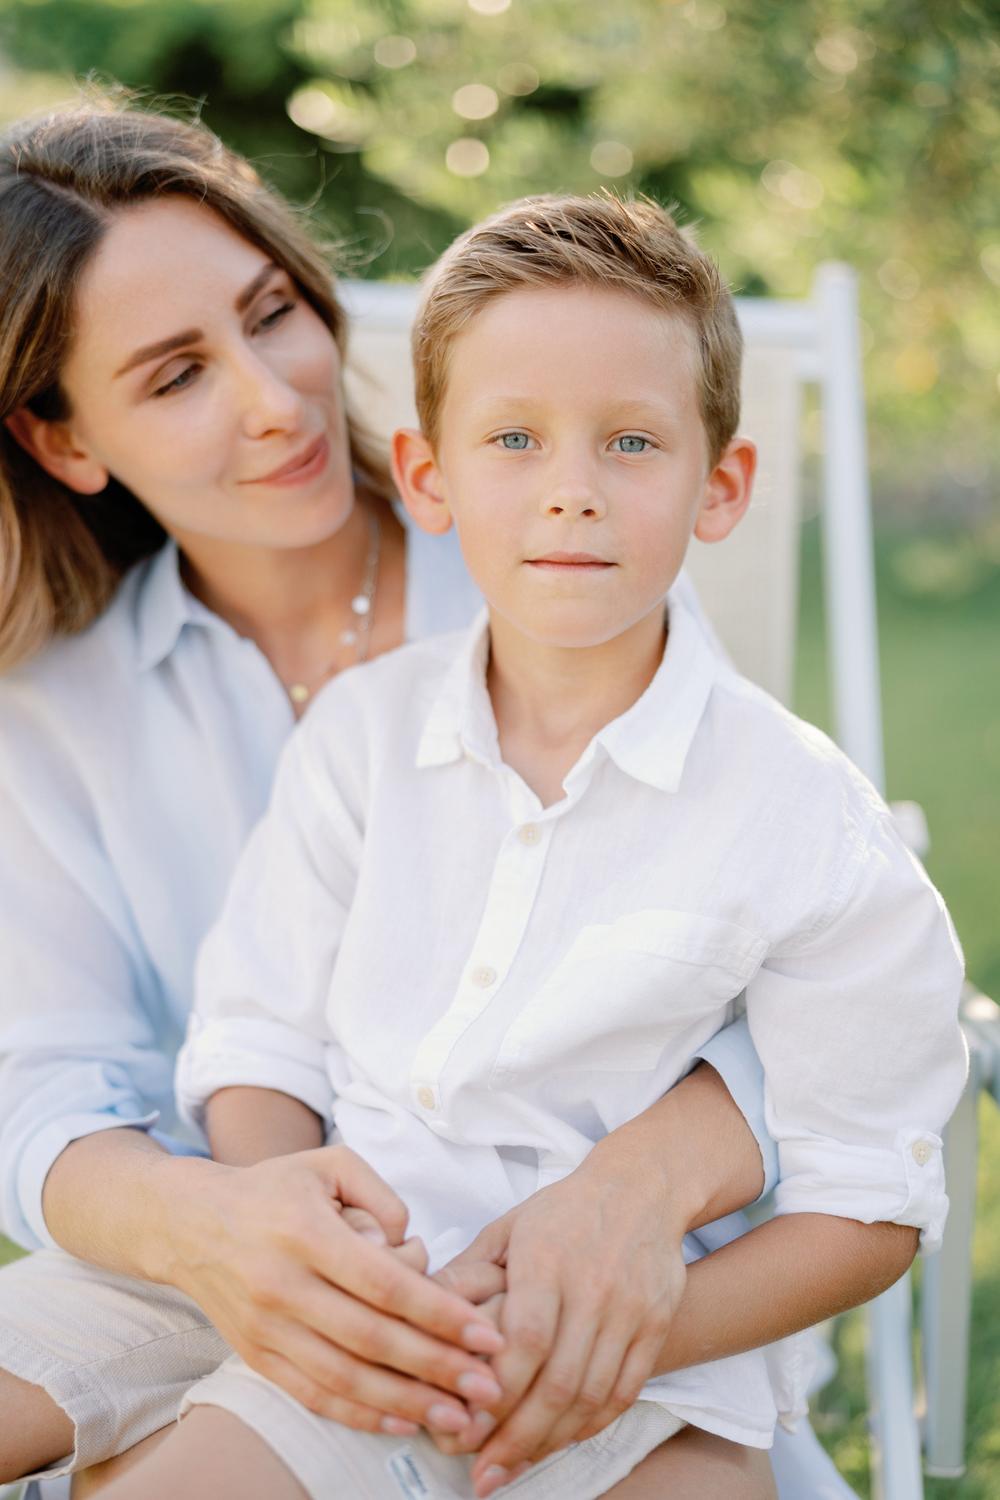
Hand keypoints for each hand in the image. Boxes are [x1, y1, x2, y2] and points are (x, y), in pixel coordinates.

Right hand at [166, 1144, 504, 1438]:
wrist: (189, 1223)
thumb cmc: (273, 1189)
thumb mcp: (329, 1163)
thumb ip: (380, 1193)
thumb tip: (412, 1243)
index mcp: (305, 1231)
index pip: (383, 1282)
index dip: (439, 1313)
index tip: (487, 1333)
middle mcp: (282, 1284)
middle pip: (371, 1338)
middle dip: (437, 1367)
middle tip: (490, 1386)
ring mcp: (266, 1327)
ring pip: (344, 1377)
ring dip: (407, 1403)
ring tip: (459, 1417)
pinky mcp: (256, 1356)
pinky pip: (313, 1394)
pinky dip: (359, 1414)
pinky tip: (402, 1422)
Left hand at [438, 1156, 687, 1497]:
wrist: (643, 1187)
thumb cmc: (564, 1210)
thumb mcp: (508, 1227)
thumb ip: (467, 1274)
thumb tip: (418, 1313)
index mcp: (548, 1260)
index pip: (527, 1340)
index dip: (498, 1391)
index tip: (467, 1428)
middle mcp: (593, 1288)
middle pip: (559, 1380)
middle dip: (518, 1437)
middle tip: (485, 1474)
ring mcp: (629, 1309)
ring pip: (592, 1394)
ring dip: (552, 1440)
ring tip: (516, 1466)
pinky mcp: (655, 1324)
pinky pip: (625, 1389)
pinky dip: (593, 1423)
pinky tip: (562, 1440)